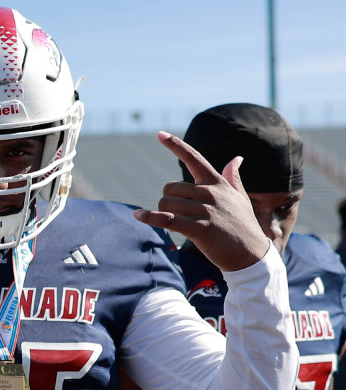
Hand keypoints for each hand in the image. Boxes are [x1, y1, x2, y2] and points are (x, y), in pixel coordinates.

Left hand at [133, 131, 270, 270]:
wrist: (251, 256)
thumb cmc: (243, 227)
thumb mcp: (240, 199)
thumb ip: (233, 178)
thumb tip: (236, 158)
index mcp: (217, 184)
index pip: (194, 158)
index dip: (175, 145)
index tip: (159, 133)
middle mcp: (210, 193)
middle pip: (170, 188)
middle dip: (167, 201)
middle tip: (177, 215)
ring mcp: (204, 211)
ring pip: (165, 203)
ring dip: (162, 214)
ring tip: (176, 224)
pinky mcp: (198, 229)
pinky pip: (165, 219)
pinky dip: (149, 218)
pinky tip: (138, 216)